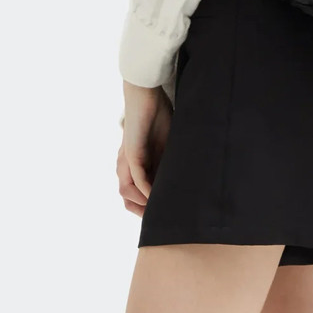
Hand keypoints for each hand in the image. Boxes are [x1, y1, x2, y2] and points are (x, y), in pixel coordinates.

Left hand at [116, 81, 172, 215]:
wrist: (146, 93)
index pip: (134, 193)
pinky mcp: (130, 154)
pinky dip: (145, 191)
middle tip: (160, 220)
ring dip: (142, 204)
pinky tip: (156, 197)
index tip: (162, 214)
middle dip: (141, 211)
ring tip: (159, 211)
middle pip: (127, 198)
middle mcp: (126, 164)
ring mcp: (126, 160)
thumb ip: (169, 158)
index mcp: (135, 163)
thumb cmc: (157, 113)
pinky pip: (136, 180)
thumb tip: (186, 174)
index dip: (146, 205)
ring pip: (128, 192)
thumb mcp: (167, 141)